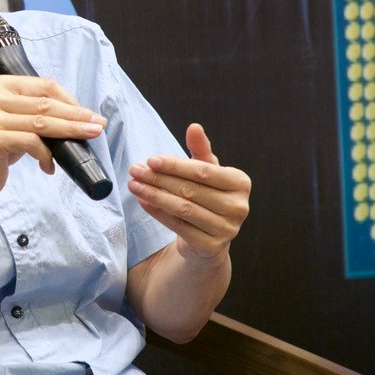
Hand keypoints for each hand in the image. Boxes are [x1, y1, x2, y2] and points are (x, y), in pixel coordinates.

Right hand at [0, 75, 106, 203]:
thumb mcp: (15, 123)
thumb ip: (37, 113)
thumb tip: (80, 116)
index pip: (44, 86)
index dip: (70, 99)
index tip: (89, 113)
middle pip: (45, 104)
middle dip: (77, 115)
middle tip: (98, 124)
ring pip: (42, 122)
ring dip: (70, 131)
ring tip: (89, 136)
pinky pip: (30, 142)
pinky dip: (46, 154)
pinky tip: (50, 165)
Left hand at [127, 123, 249, 260]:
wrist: (210, 238)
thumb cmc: (208, 196)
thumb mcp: (207, 171)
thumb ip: (201, 150)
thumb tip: (194, 127)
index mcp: (241, 183)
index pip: (202, 171)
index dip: (175, 165)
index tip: (150, 160)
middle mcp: (239, 207)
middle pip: (190, 189)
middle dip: (159, 179)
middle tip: (135, 170)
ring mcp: (227, 229)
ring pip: (183, 208)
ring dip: (154, 195)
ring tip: (134, 185)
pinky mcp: (211, 247)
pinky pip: (179, 226)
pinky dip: (158, 213)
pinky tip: (143, 201)